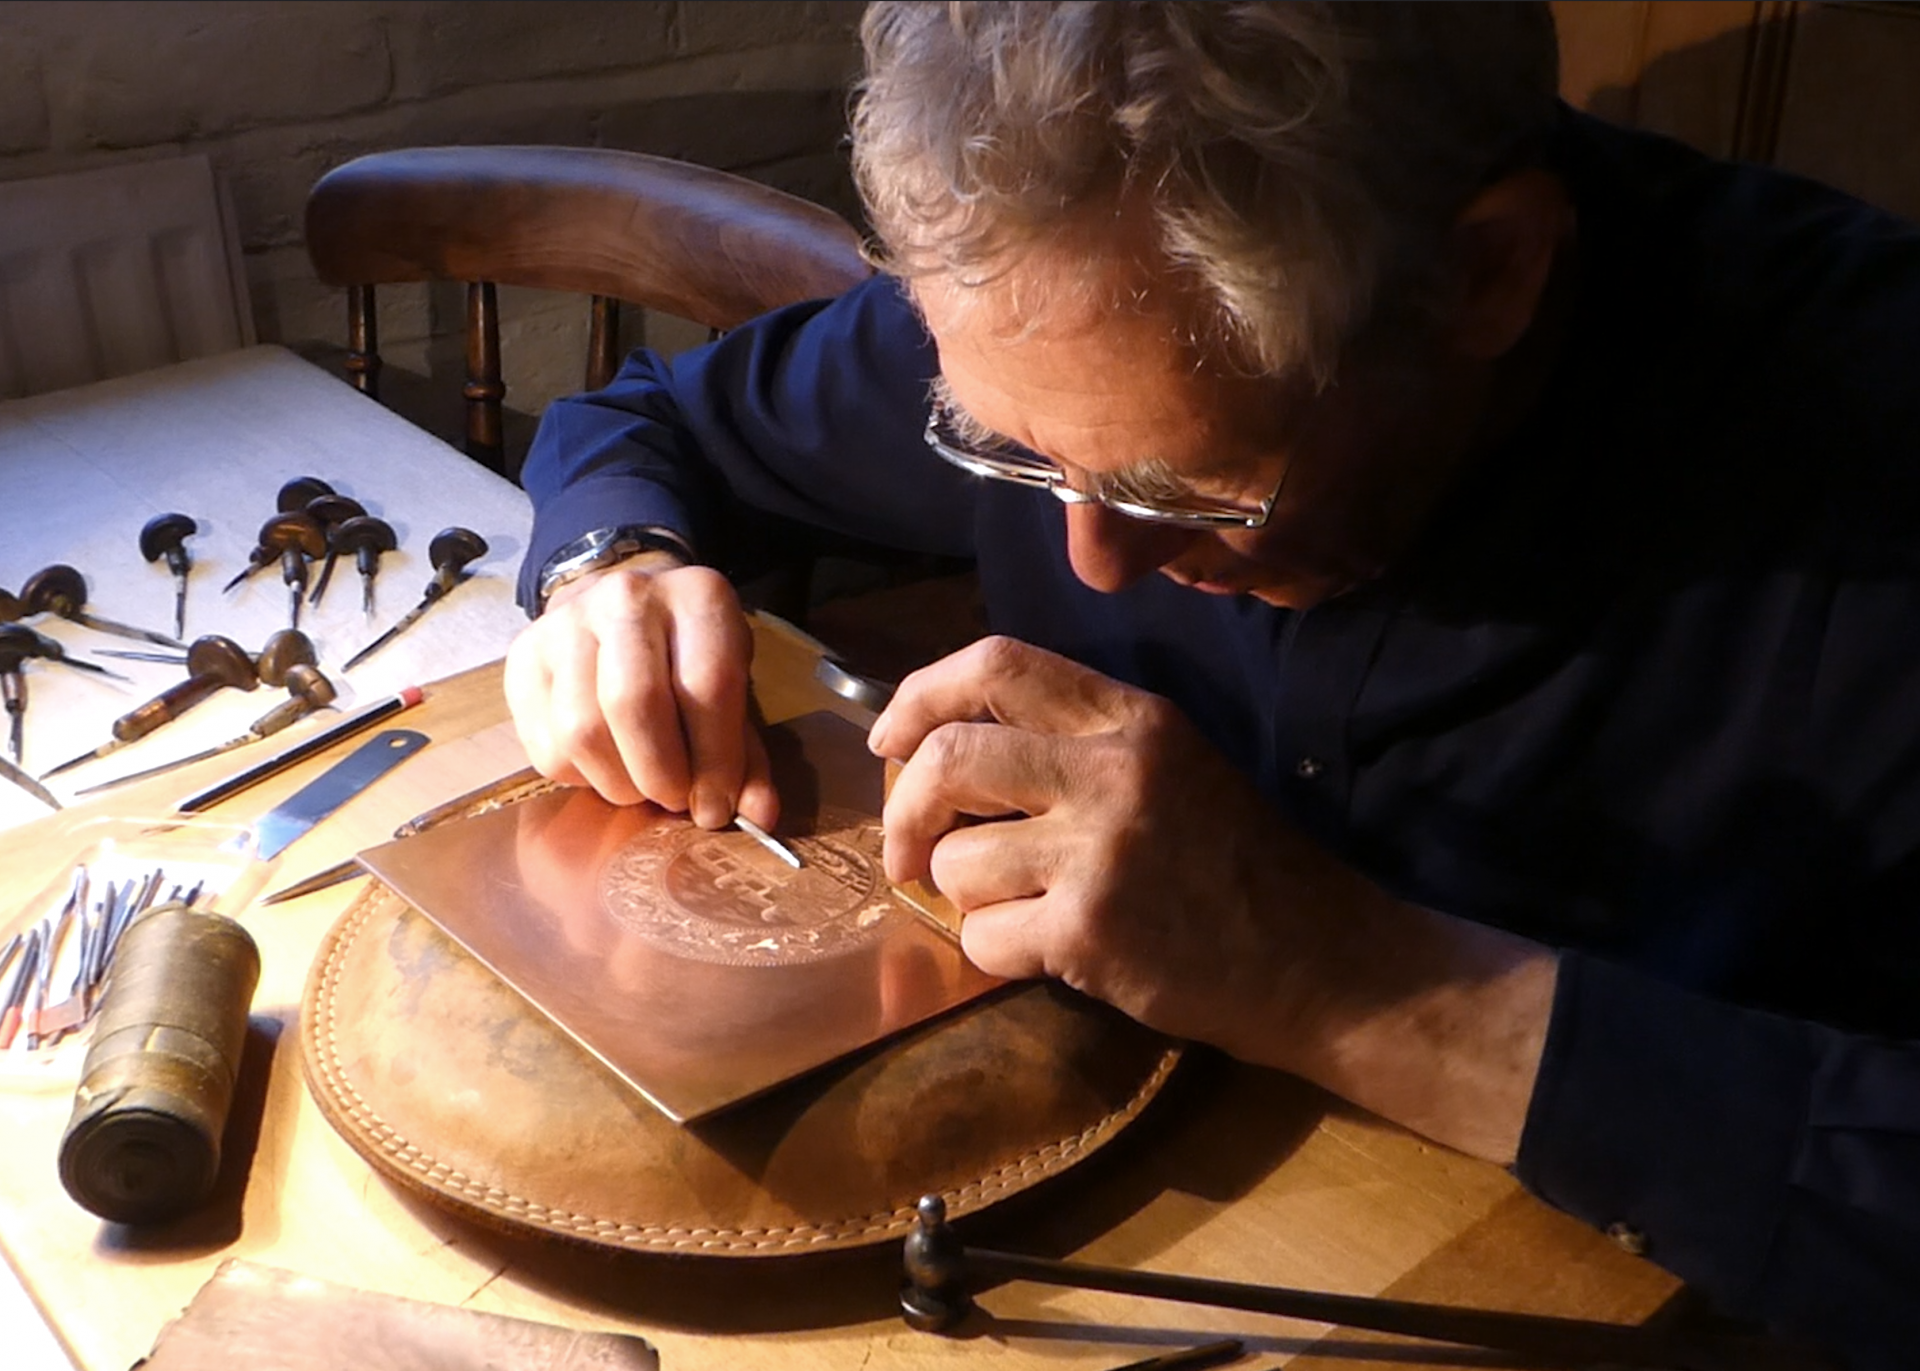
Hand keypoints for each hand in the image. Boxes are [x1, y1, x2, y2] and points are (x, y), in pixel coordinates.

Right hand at [504, 554, 775, 828]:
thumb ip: (746, 754)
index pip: (707, 687)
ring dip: (619, 783)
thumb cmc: (687, 659)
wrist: (620, 608)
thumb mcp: (731, 690)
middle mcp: (626, 598)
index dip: (716, 760)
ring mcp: (565, 623)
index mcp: (697, 598)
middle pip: (635, 706)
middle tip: (676, 799)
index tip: (716, 806)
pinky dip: (580, 778)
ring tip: (641, 787)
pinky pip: (546, 746)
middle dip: (661, 775)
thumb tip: (758, 816)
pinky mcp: (523, 657)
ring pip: (583, 731)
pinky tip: (605, 766)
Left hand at [869, 635, 1555, 1162]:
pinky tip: (1045, 953)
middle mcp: (1111, 769)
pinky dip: (994, 954)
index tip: (889, 740)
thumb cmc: (1240, 862)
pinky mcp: (1091, 932)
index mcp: (1131, 715)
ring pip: (957, 862)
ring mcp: (1099, 852)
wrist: (1325, 963)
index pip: (996, 662)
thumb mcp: (1172, 764)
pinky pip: (984, 939)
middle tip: (910, 849)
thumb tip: (945, 746)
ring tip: (1015, 907)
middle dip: (905, 808)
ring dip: (962, 895)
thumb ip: (1075, 741)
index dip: (919, 695)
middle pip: (949, 756)